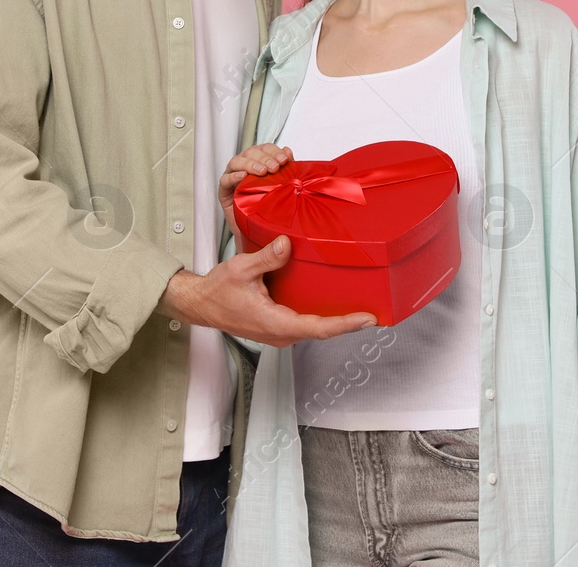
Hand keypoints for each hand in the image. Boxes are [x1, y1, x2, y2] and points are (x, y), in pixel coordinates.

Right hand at [159, 235, 377, 346]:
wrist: (200, 304)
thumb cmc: (217, 291)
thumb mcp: (242, 268)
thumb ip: (267, 257)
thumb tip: (287, 244)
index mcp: (275, 324)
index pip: (318, 328)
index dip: (345, 324)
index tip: (368, 319)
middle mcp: (281, 333)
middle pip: (322, 331)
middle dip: (349, 323)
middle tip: (377, 312)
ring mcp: (279, 333)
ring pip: (315, 329)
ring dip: (337, 321)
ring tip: (362, 309)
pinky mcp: (277, 327)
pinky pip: (305, 324)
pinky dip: (323, 317)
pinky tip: (334, 304)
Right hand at [218, 143, 292, 253]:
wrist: (259, 233)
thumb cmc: (269, 209)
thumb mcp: (281, 188)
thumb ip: (285, 169)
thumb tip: (288, 151)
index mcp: (259, 163)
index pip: (264, 149)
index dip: (273, 151)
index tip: (284, 159)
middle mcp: (244, 167)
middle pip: (250, 152)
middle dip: (264, 157)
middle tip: (275, 168)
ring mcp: (233, 179)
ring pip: (236, 162)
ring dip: (250, 164)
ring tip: (262, 172)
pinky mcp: (224, 192)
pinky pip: (224, 180)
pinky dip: (233, 176)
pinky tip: (242, 177)